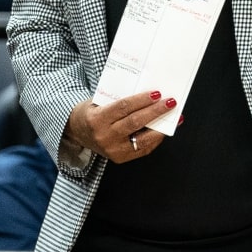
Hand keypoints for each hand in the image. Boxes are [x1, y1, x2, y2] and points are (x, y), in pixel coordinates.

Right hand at [64, 90, 179, 162]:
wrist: (77, 132)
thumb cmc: (92, 111)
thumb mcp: (99, 100)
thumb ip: (120, 97)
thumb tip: (148, 93)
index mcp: (97, 119)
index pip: (123, 107)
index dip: (141, 100)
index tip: (157, 93)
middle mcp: (105, 136)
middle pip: (135, 122)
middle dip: (156, 111)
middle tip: (170, 102)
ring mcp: (113, 150)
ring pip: (142, 139)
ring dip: (161, 127)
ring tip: (174, 116)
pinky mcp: (120, 158)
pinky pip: (143, 149)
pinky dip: (156, 138)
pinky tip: (165, 129)